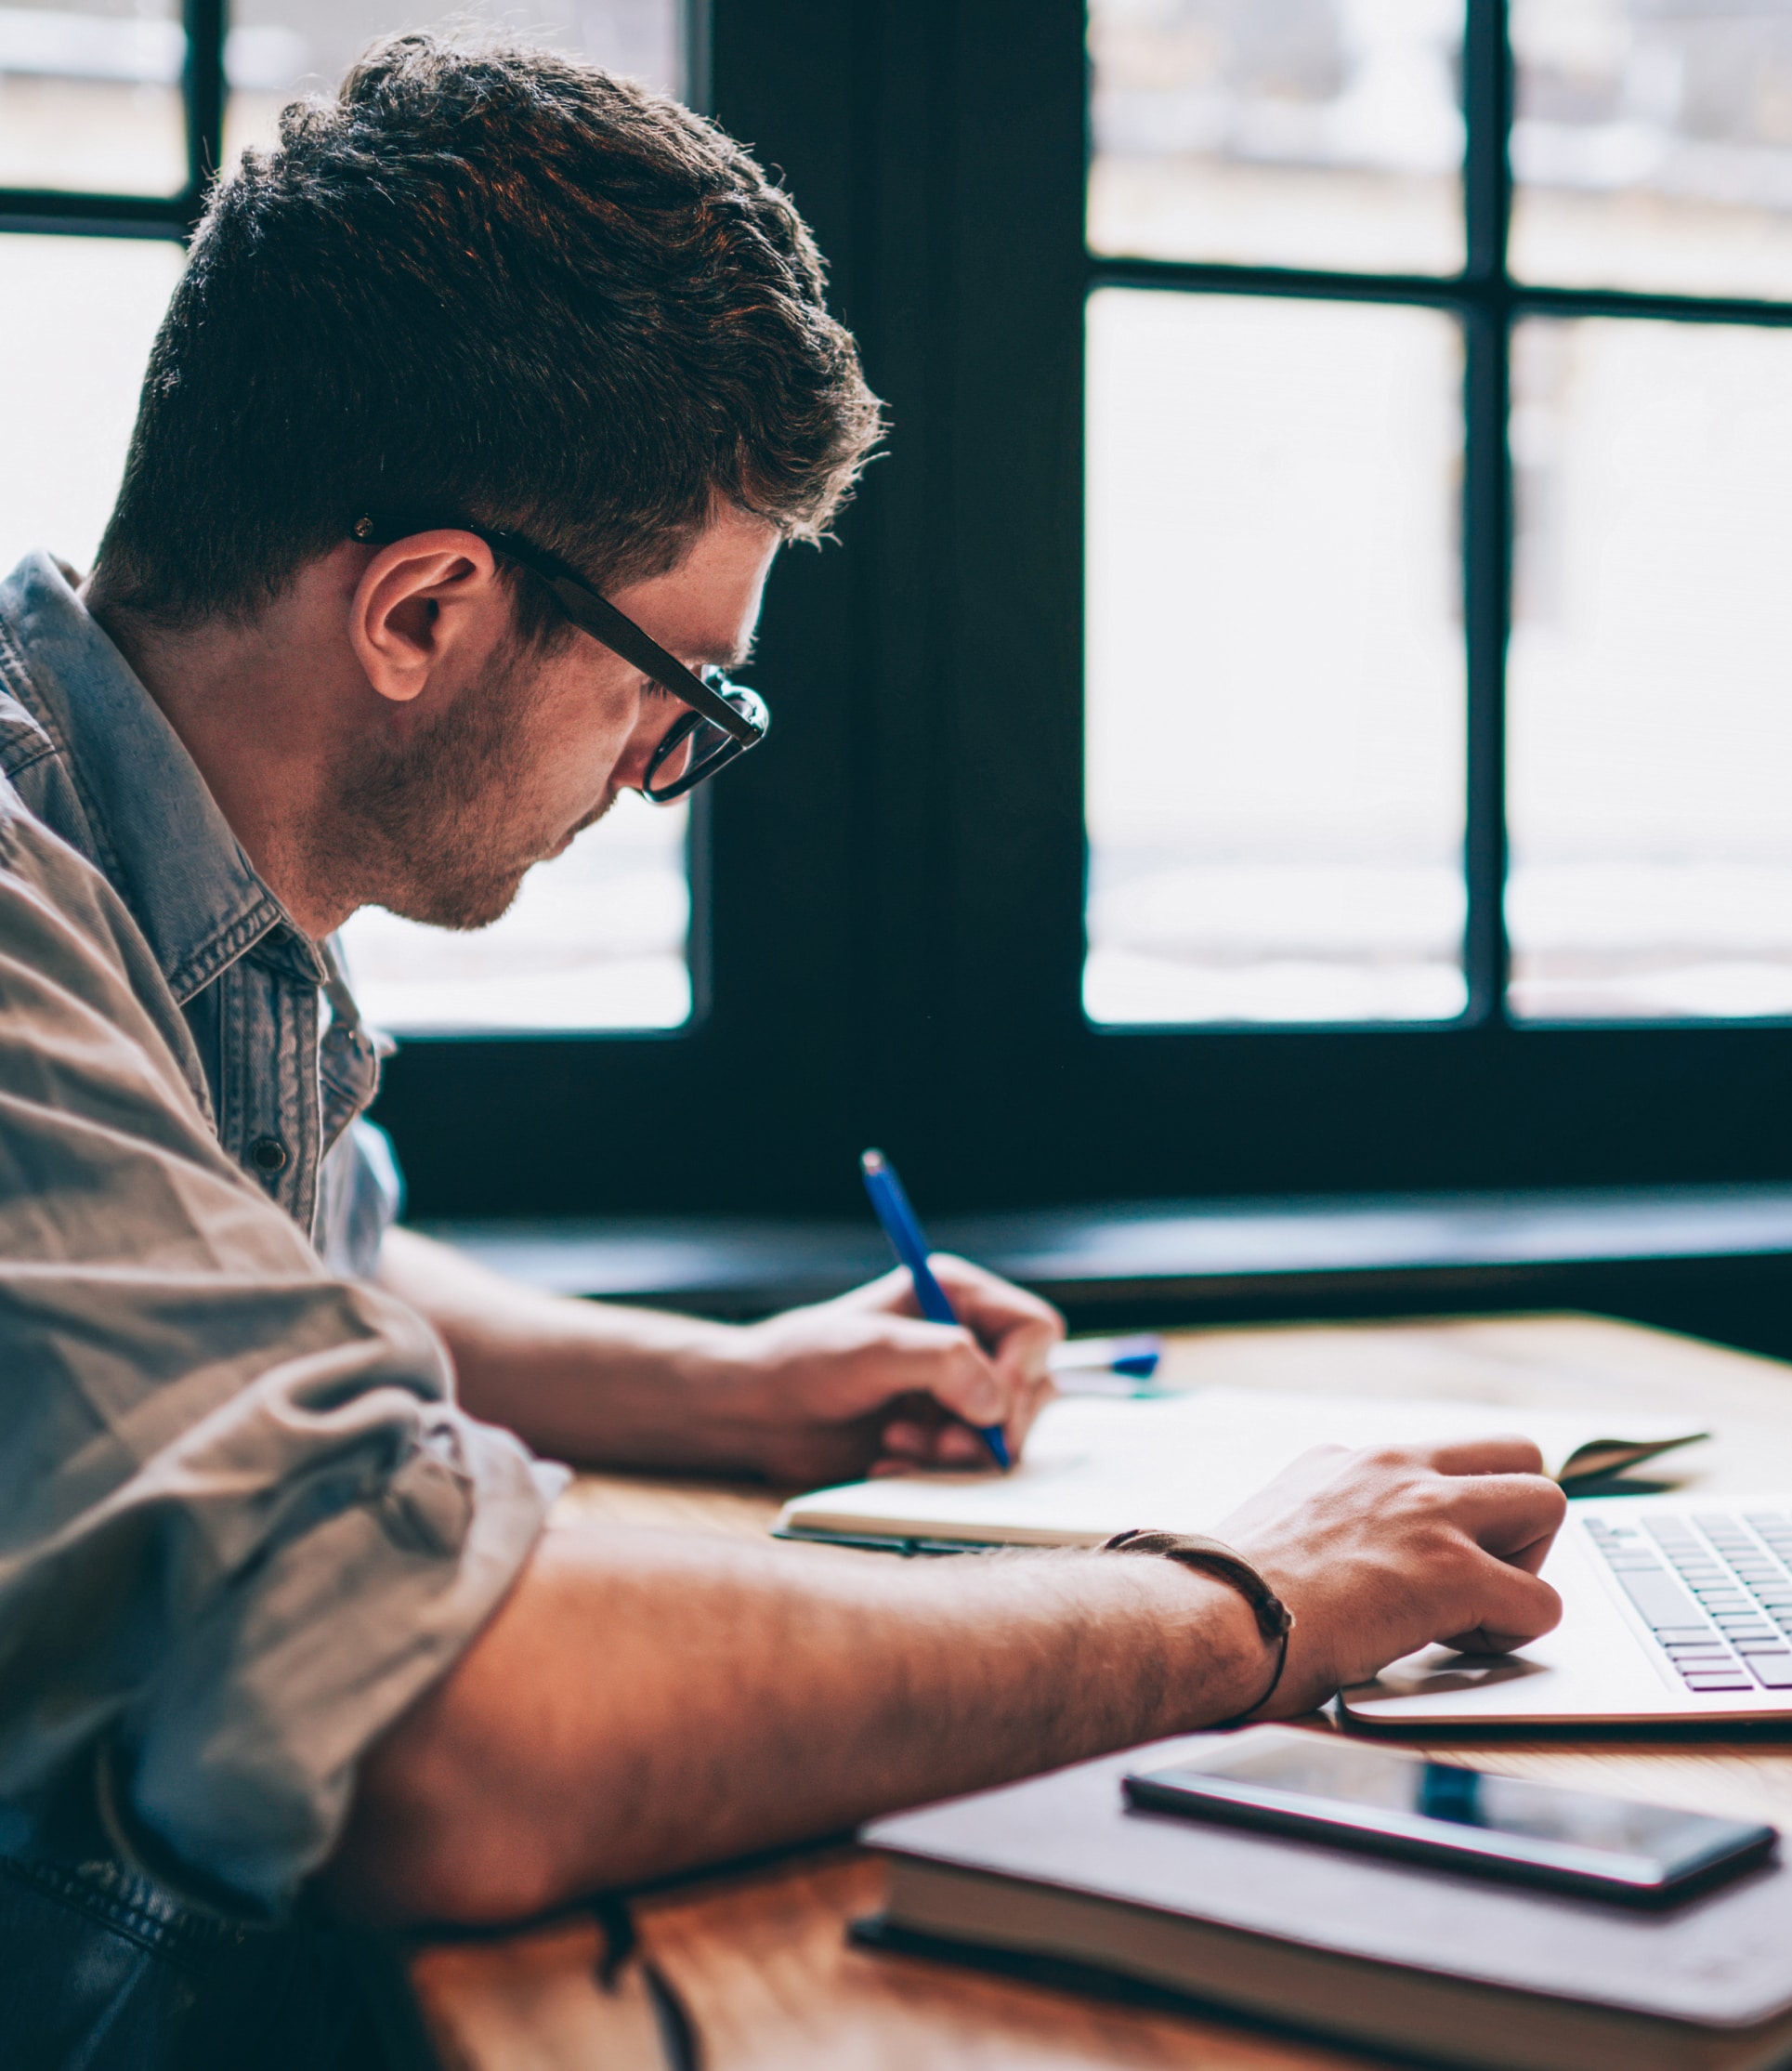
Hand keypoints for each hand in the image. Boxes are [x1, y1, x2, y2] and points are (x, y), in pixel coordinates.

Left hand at [716, 1257, 1063, 1484]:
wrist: (757, 1412)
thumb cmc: (803, 1363)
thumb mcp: (872, 1351)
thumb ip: (943, 1361)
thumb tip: (996, 1404)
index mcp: (956, 1295)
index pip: (1034, 1329)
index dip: (1022, 1372)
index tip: (987, 1408)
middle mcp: (966, 1337)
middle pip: (1033, 1386)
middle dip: (991, 1425)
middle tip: (943, 1446)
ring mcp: (956, 1389)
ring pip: (1007, 1430)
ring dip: (962, 1452)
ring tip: (901, 1449)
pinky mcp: (940, 1432)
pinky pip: (974, 1462)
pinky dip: (940, 1472)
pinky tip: (891, 1464)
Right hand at [1217, 1437, 1567, 1717]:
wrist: (1210, 1617)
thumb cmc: (1225, 1596)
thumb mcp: (1280, 1526)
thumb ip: (1328, 1524)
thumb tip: (1343, 1561)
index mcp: (1349, 1459)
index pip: (1442, 1458)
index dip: (1453, 1514)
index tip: (1427, 1560)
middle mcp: (1395, 1467)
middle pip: (1518, 1454)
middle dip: (1515, 1521)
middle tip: (1477, 1577)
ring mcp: (1427, 1513)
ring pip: (1547, 1503)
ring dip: (1527, 1565)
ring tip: (1475, 1612)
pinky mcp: (1451, 1572)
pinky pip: (1541, 1601)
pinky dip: (1515, 1633)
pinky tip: (1457, 1648)